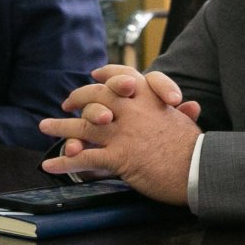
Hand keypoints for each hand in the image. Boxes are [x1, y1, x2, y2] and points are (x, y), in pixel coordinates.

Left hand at [37, 67, 201, 203]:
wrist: (199, 170)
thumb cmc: (196, 149)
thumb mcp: (188, 124)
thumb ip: (183, 113)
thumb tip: (191, 105)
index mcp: (150, 98)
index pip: (124, 76)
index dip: (107, 75)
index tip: (95, 74)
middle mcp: (133, 110)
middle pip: (97, 97)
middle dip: (77, 99)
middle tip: (66, 103)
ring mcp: (124, 133)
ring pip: (84, 126)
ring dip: (61, 127)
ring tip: (45, 127)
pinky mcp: (119, 156)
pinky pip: (85, 158)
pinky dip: (65, 161)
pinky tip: (50, 164)